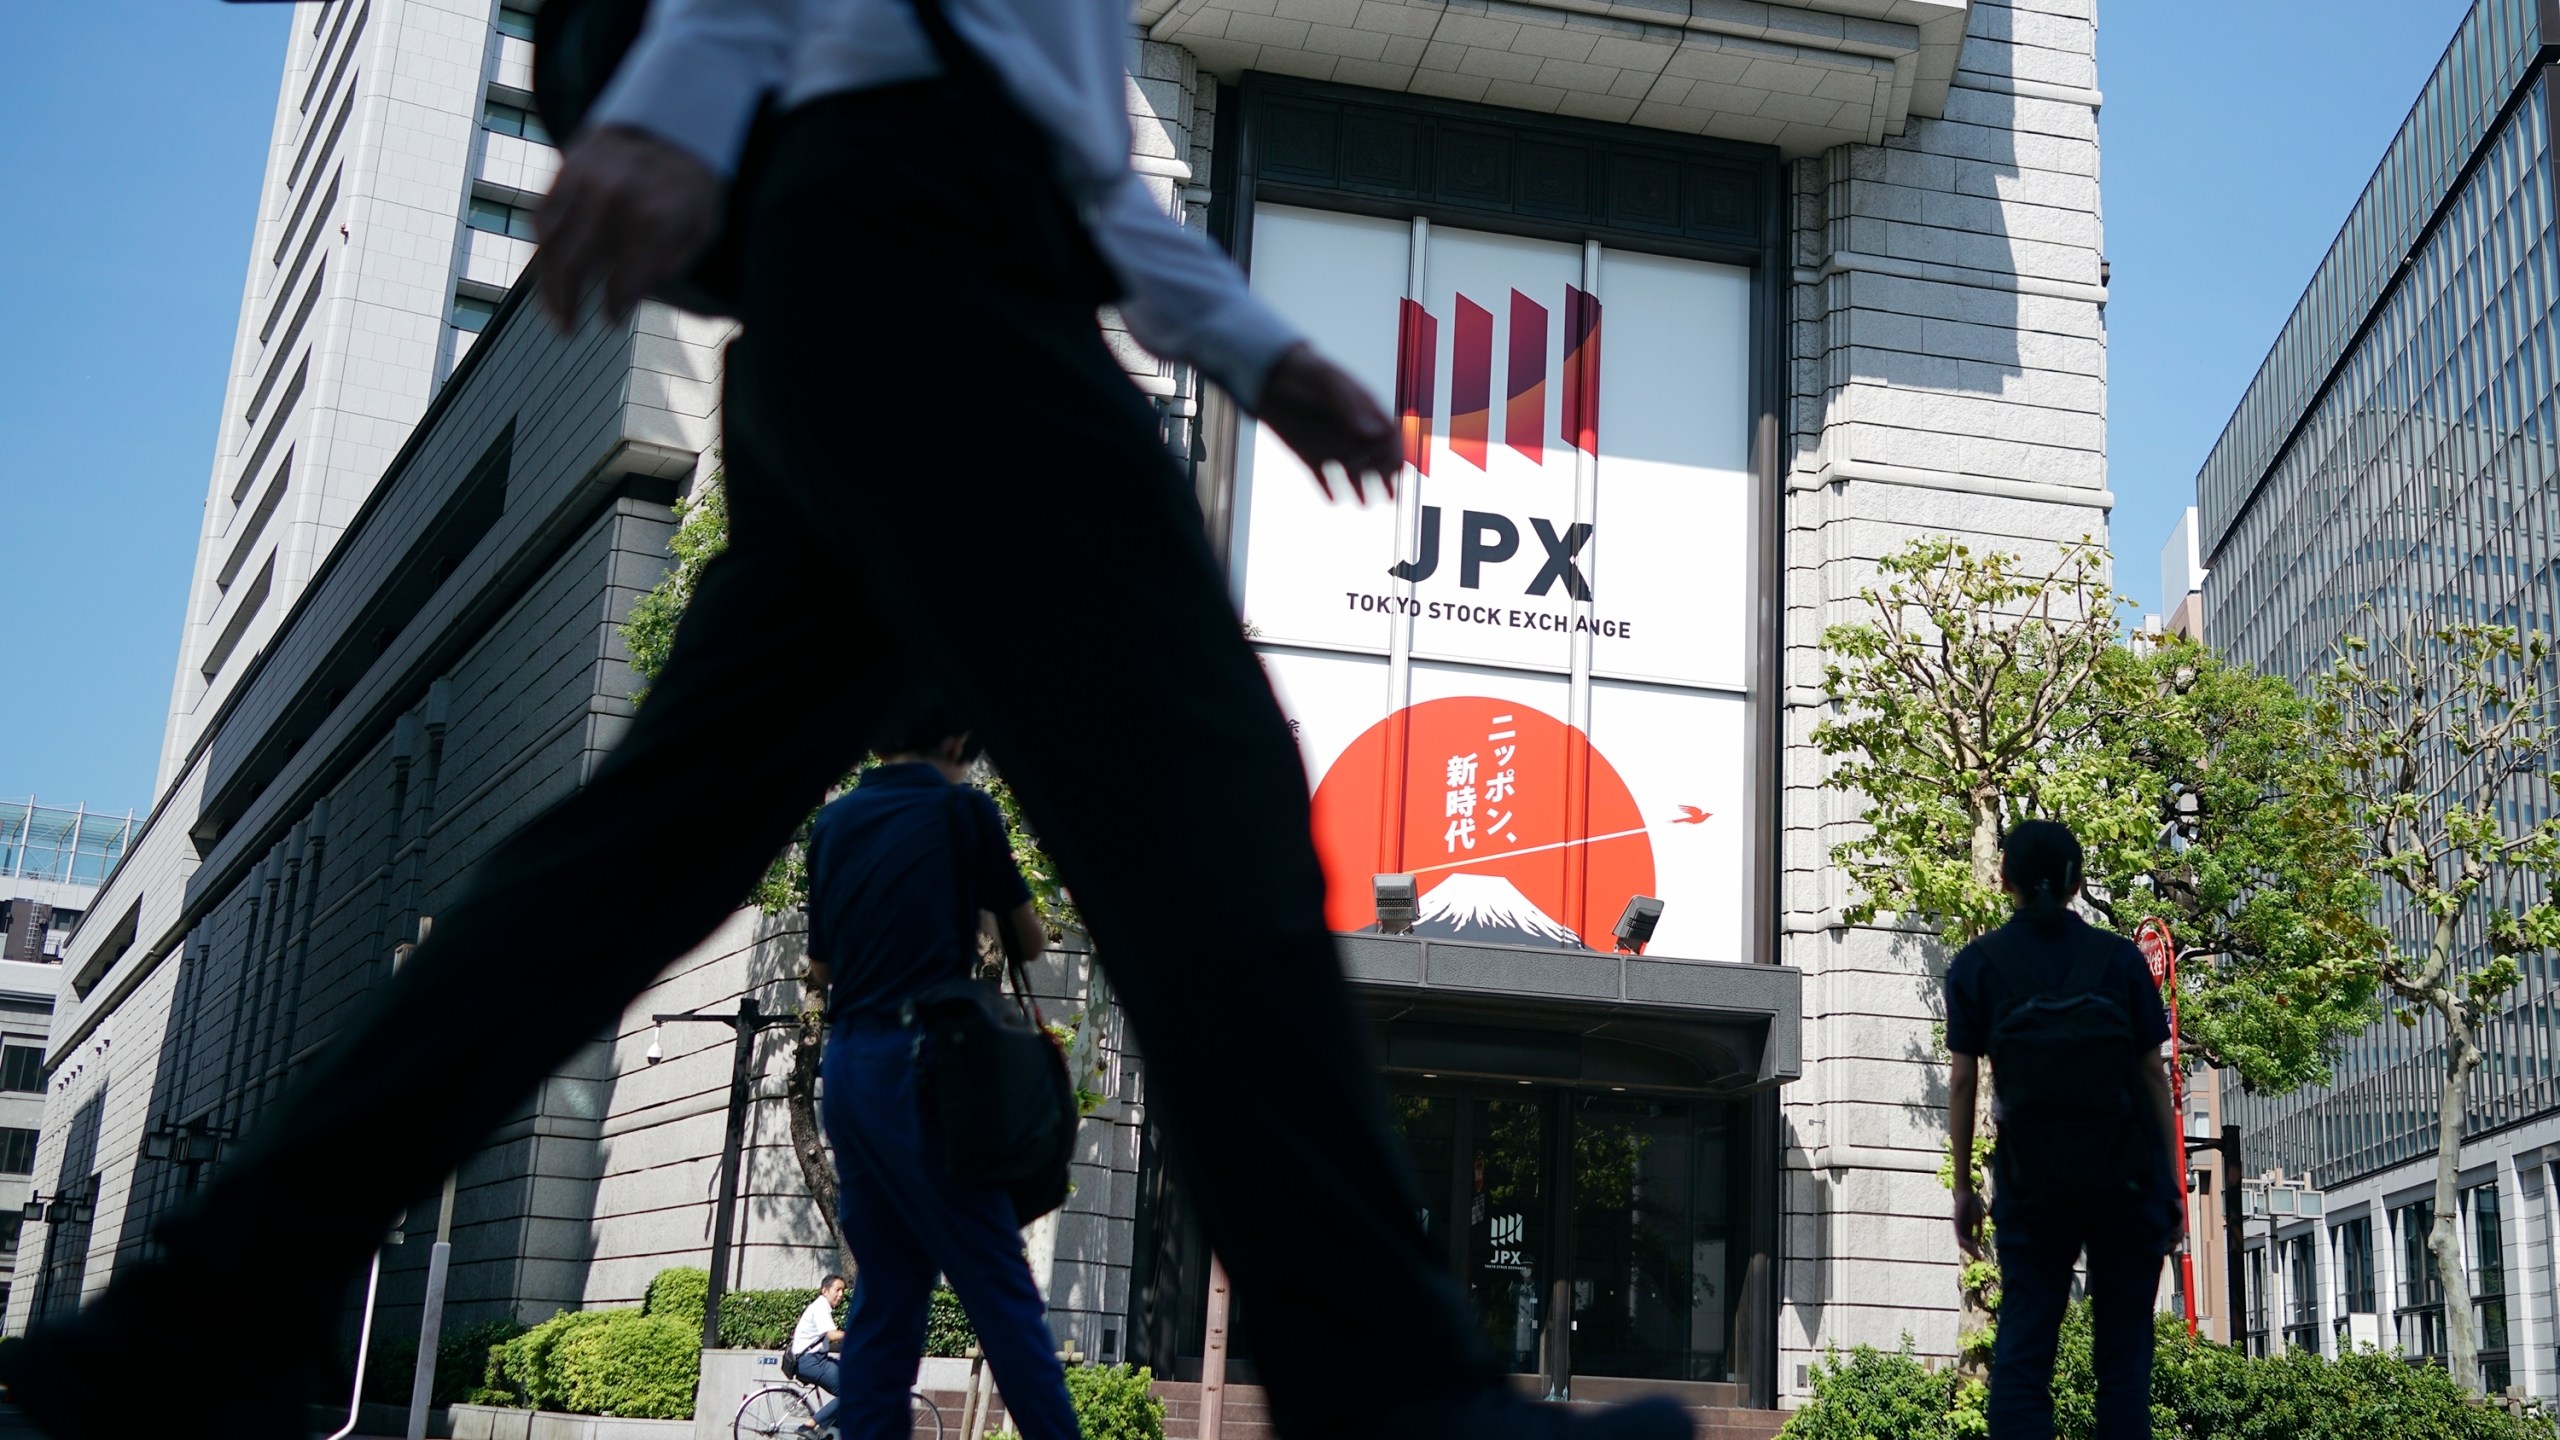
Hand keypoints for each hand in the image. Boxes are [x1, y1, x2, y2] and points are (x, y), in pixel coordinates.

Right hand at [534, 125, 723, 330]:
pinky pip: (540, 217)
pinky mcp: (563, 172)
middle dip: (568, 304)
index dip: (614, 306)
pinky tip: (545, 274)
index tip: (611, 321)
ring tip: (552, 312)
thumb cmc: (689, 189)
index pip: (623, 278)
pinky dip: (538, 249)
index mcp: (655, 217)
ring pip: (548, 244)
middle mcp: (614, 198)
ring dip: (546, 284)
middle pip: (575, 265)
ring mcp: (583, 182)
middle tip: (568, 330)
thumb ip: (672, 262)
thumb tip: (635, 295)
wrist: (669, 123)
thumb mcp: (701, 228)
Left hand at [1256, 343, 1400, 503]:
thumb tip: (1372, 434)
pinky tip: (1332, 500)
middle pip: (1376, 459)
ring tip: (1365, 505)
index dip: (1397, 453)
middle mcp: (1351, 431)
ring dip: (1361, 489)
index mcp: (1363, 410)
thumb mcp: (1327, 382)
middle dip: (1385, 478)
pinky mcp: (1309, 453)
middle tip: (1389, 496)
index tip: (1398, 470)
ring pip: (1353, 471)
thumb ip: (1350, 406)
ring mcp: (1330, 444)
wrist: (1269, 373)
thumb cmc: (1304, 370)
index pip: (1389, 436)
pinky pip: (1321, 477)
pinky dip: (1327, 489)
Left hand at [1953, 1187, 1986, 1259]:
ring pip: (1961, 1242)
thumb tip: (1978, 1243)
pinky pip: (1959, 1236)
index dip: (1976, 1250)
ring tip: (1976, 1255)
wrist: (1966, 1194)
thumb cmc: (1973, 1205)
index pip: (1970, 1243)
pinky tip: (1971, 1247)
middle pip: (1966, 1244)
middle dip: (1973, 1252)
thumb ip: (1978, 1231)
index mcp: (1967, 1229)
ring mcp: (1958, 1227)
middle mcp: (1961, 1229)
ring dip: (1969, 1250)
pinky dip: (1965, 1242)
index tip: (1982, 1257)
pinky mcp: (1956, 1224)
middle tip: (1980, 1259)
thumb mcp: (1977, 1220)